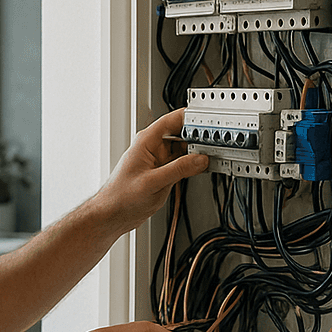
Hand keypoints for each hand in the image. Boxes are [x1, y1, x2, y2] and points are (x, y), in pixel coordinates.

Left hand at [97, 108, 207, 232]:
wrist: (113, 215)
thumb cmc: (120, 197)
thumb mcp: (152, 182)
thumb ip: (178, 170)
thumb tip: (200, 160)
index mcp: (146, 141)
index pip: (173, 120)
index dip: (193, 117)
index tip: (211, 120)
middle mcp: (153, 147)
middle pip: (182, 133)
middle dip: (200, 136)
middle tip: (217, 142)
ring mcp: (159, 160)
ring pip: (185, 149)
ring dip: (198, 152)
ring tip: (214, 155)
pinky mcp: (163, 172)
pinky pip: (183, 163)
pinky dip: (194, 164)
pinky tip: (204, 167)